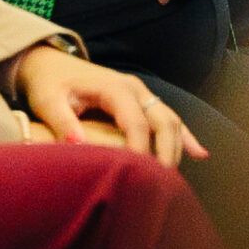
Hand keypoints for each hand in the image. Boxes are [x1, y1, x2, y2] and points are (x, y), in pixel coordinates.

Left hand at [8, 45, 202, 166]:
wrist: (51, 64)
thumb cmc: (49, 85)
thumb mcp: (48, 101)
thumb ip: (62, 121)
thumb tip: (78, 143)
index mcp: (115, 88)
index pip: (137, 124)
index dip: (141, 152)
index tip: (139, 179)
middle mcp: (134, 88)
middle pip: (163, 122)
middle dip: (167, 153)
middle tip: (164, 185)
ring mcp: (141, 93)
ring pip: (171, 120)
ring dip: (177, 148)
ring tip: (176, 180)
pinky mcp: (141, 100)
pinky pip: (168, 118)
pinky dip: (184, 136)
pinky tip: (200, 154)